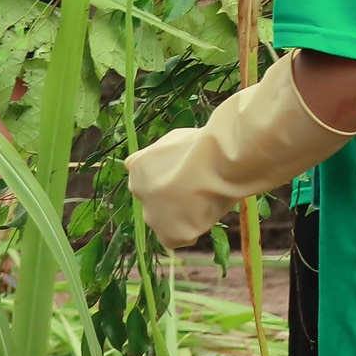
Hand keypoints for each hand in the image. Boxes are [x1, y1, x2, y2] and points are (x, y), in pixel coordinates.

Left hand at [125, 54, 352, 248]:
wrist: (219, 162)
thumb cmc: (215, 138)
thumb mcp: (197, 127)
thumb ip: (187, 135)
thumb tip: (205, 118)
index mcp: (135, 164)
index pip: (147, 175)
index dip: (173, 176)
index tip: (192, 173)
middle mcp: (136, 189)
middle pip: (156, 199)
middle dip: (174, 195)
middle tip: (201, 186)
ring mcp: (151, 214)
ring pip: (167, 219)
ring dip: (184, 212)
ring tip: (206, 197)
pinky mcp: (169, 234)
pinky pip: (179, 237)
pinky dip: (192, 229)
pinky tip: (205, 214)